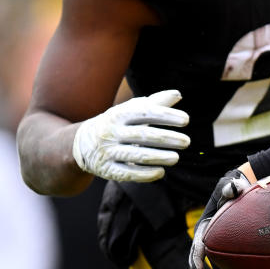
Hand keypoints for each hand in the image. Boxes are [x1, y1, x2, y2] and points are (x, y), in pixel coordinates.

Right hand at [72, 89, 189, 181]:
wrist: (82, 143)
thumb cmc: (118, 123)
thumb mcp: (131, 110)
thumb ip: (155, 103)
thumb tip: (178, 94)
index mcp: (119, 114)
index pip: (145, 113)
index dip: (167, 116)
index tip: (186, 120)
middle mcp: (111, 132)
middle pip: (143, 135)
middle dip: (167, 139)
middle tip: (186, 142)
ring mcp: (107, 151)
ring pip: (136, 155)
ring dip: (159, 157)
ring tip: (176, 158)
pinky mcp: (106, 169)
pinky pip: (127, 173)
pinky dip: (145, 174)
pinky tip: (161, 172)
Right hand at [188, 167, 260, 268]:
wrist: (240, 189)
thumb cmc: (233, 186)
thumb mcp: (229, 184)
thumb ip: (230, 186)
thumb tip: (234, 188)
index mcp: (205, 229)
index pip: (197, 248)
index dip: (195, 262)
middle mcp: (213, 242)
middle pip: (218, 266)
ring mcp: (224, 248)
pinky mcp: (236, 249)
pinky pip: (242, 265)